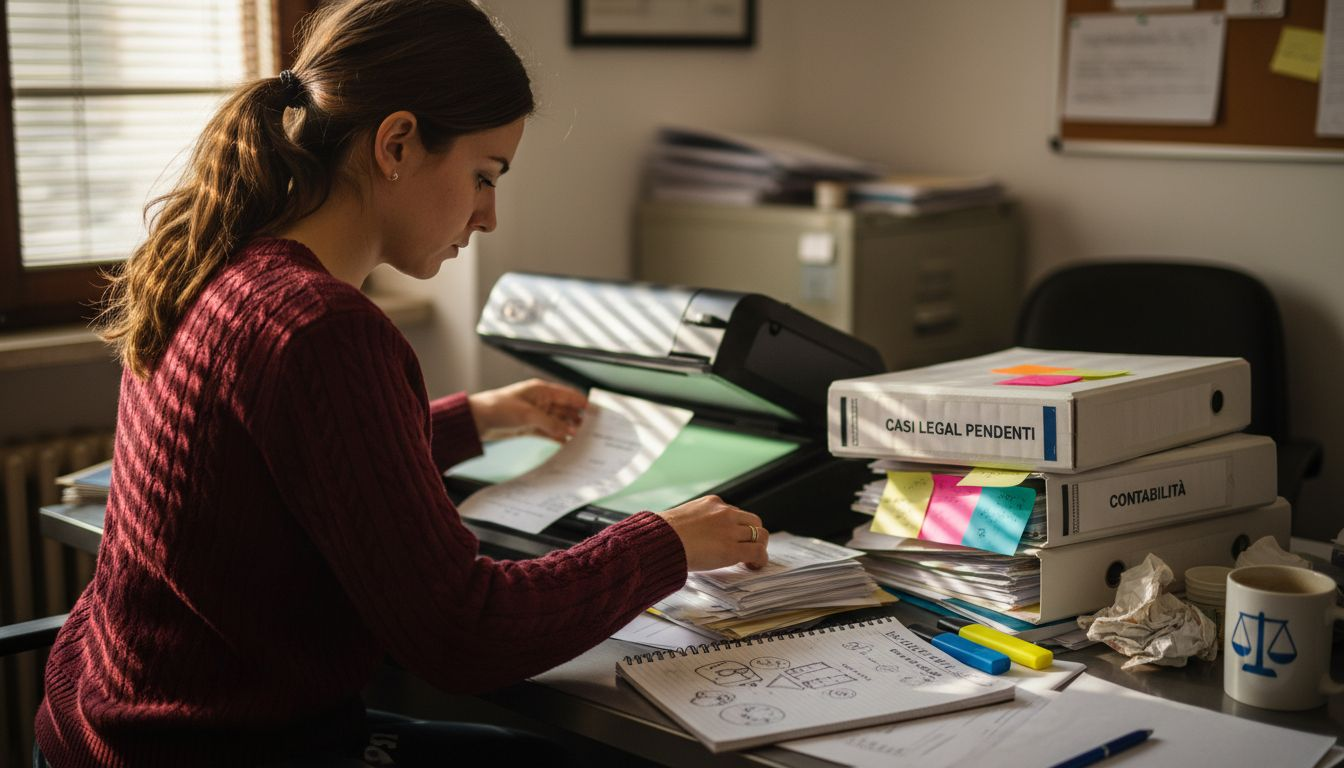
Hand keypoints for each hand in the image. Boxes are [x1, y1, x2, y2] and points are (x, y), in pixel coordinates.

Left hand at [468, 378, 586, 441]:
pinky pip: (548, 432)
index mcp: (541, 391)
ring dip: (568, 429)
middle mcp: (540, 401)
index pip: (568, 395)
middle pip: (565, 409)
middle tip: (593, 430)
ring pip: (558, 422)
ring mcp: (535, 415)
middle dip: (578, 418)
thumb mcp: (527, 415)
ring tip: (583, 439)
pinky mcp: (529, 427)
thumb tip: (568, 431)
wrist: (476, 421)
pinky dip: (557, 437)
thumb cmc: (497, 408)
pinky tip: (567, 444)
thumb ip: (550, 423)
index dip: (582, 402)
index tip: (596, 411)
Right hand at [657, 496, 768, 571]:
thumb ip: (693, 523)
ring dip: (759, 546)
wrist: (661, 541)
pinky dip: (760, 560)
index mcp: (712, 503)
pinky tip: (755, 566)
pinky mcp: (732, 549)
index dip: (737, 527)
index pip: (735, 512)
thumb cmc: (662, 534)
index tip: (733, 538)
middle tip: (746, 548)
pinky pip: (758, 552)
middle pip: (753, 521)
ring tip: (752, 559)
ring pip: (760, 535)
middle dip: (753, 534)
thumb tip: (690, 534)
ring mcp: (730, 530)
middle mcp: (725, 513)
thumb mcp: (680, 518)